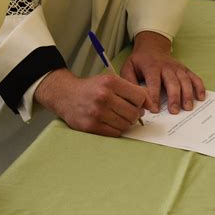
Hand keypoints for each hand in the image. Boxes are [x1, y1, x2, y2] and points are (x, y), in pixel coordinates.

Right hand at [34, 68, 149, 136]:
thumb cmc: (91, 89)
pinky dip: (116, 129)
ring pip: (126, 124)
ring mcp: (97, 112)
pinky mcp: (91, 126)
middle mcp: (103, 96)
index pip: (139, 96)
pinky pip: (115, 132)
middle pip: (134, 112)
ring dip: (125, 123)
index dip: (141, 102)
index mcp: (110, 82)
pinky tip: (110, 123)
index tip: (137, 104)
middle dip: (134, 114)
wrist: (65, 95)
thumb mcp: (109, 81)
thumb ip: (130, 90)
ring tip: (117, 117)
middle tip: (127, 112)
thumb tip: (149, 104)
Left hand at [120, 31, 205, 113]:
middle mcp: (167, 67)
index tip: (154, 109)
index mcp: (151, 67)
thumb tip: (135, 98)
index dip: (154, 96)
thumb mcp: (128, 68)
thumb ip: (130, 82)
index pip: (154, 82)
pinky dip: (199, 87)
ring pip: (185, 81)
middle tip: (174, 111)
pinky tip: (201, 98)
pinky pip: (194, 78)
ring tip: (187, 108)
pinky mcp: (185, 70)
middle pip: (172, 82)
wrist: (152, 47)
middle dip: (174, 98)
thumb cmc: (139, 61)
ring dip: (187, 95)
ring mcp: (178, 68)